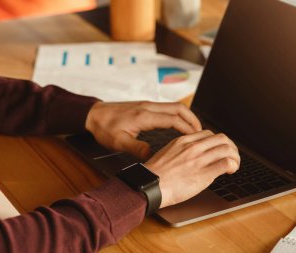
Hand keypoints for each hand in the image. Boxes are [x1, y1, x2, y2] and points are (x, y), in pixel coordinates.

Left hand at [85, 101, 201, 158]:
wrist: (93, 114)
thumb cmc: (104, 128)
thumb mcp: (118, 142)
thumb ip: (136, 148)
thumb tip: (153, 155)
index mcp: (144, 116)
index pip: (173, 119)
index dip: (188, 128)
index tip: (197, 137)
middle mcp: (149, 107)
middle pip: (179, 109)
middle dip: (193, 120)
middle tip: (202, 133)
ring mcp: (148, 105)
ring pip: (175, 107)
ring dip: (187, 116)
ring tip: (195, 130)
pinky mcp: (146, 106)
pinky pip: (168, 108)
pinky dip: (179, 116)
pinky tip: (180, 125)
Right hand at [144, 130, 239, 207]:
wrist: (150, 185)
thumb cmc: (156, 174)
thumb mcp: (168, 153)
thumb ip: (183, 150)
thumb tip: (194, 155)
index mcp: (184, 141)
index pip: (209, 134)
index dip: (218, 142)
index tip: (219, 150)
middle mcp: (194, 147)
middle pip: (222, 138)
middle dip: (231, 147)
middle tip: (231, 156)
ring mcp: (199, 159)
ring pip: (227, 149)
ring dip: (235, 157)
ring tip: (234, 165)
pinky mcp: (204, 173)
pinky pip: (225, 163)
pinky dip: (232, 166)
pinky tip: (230, 171)